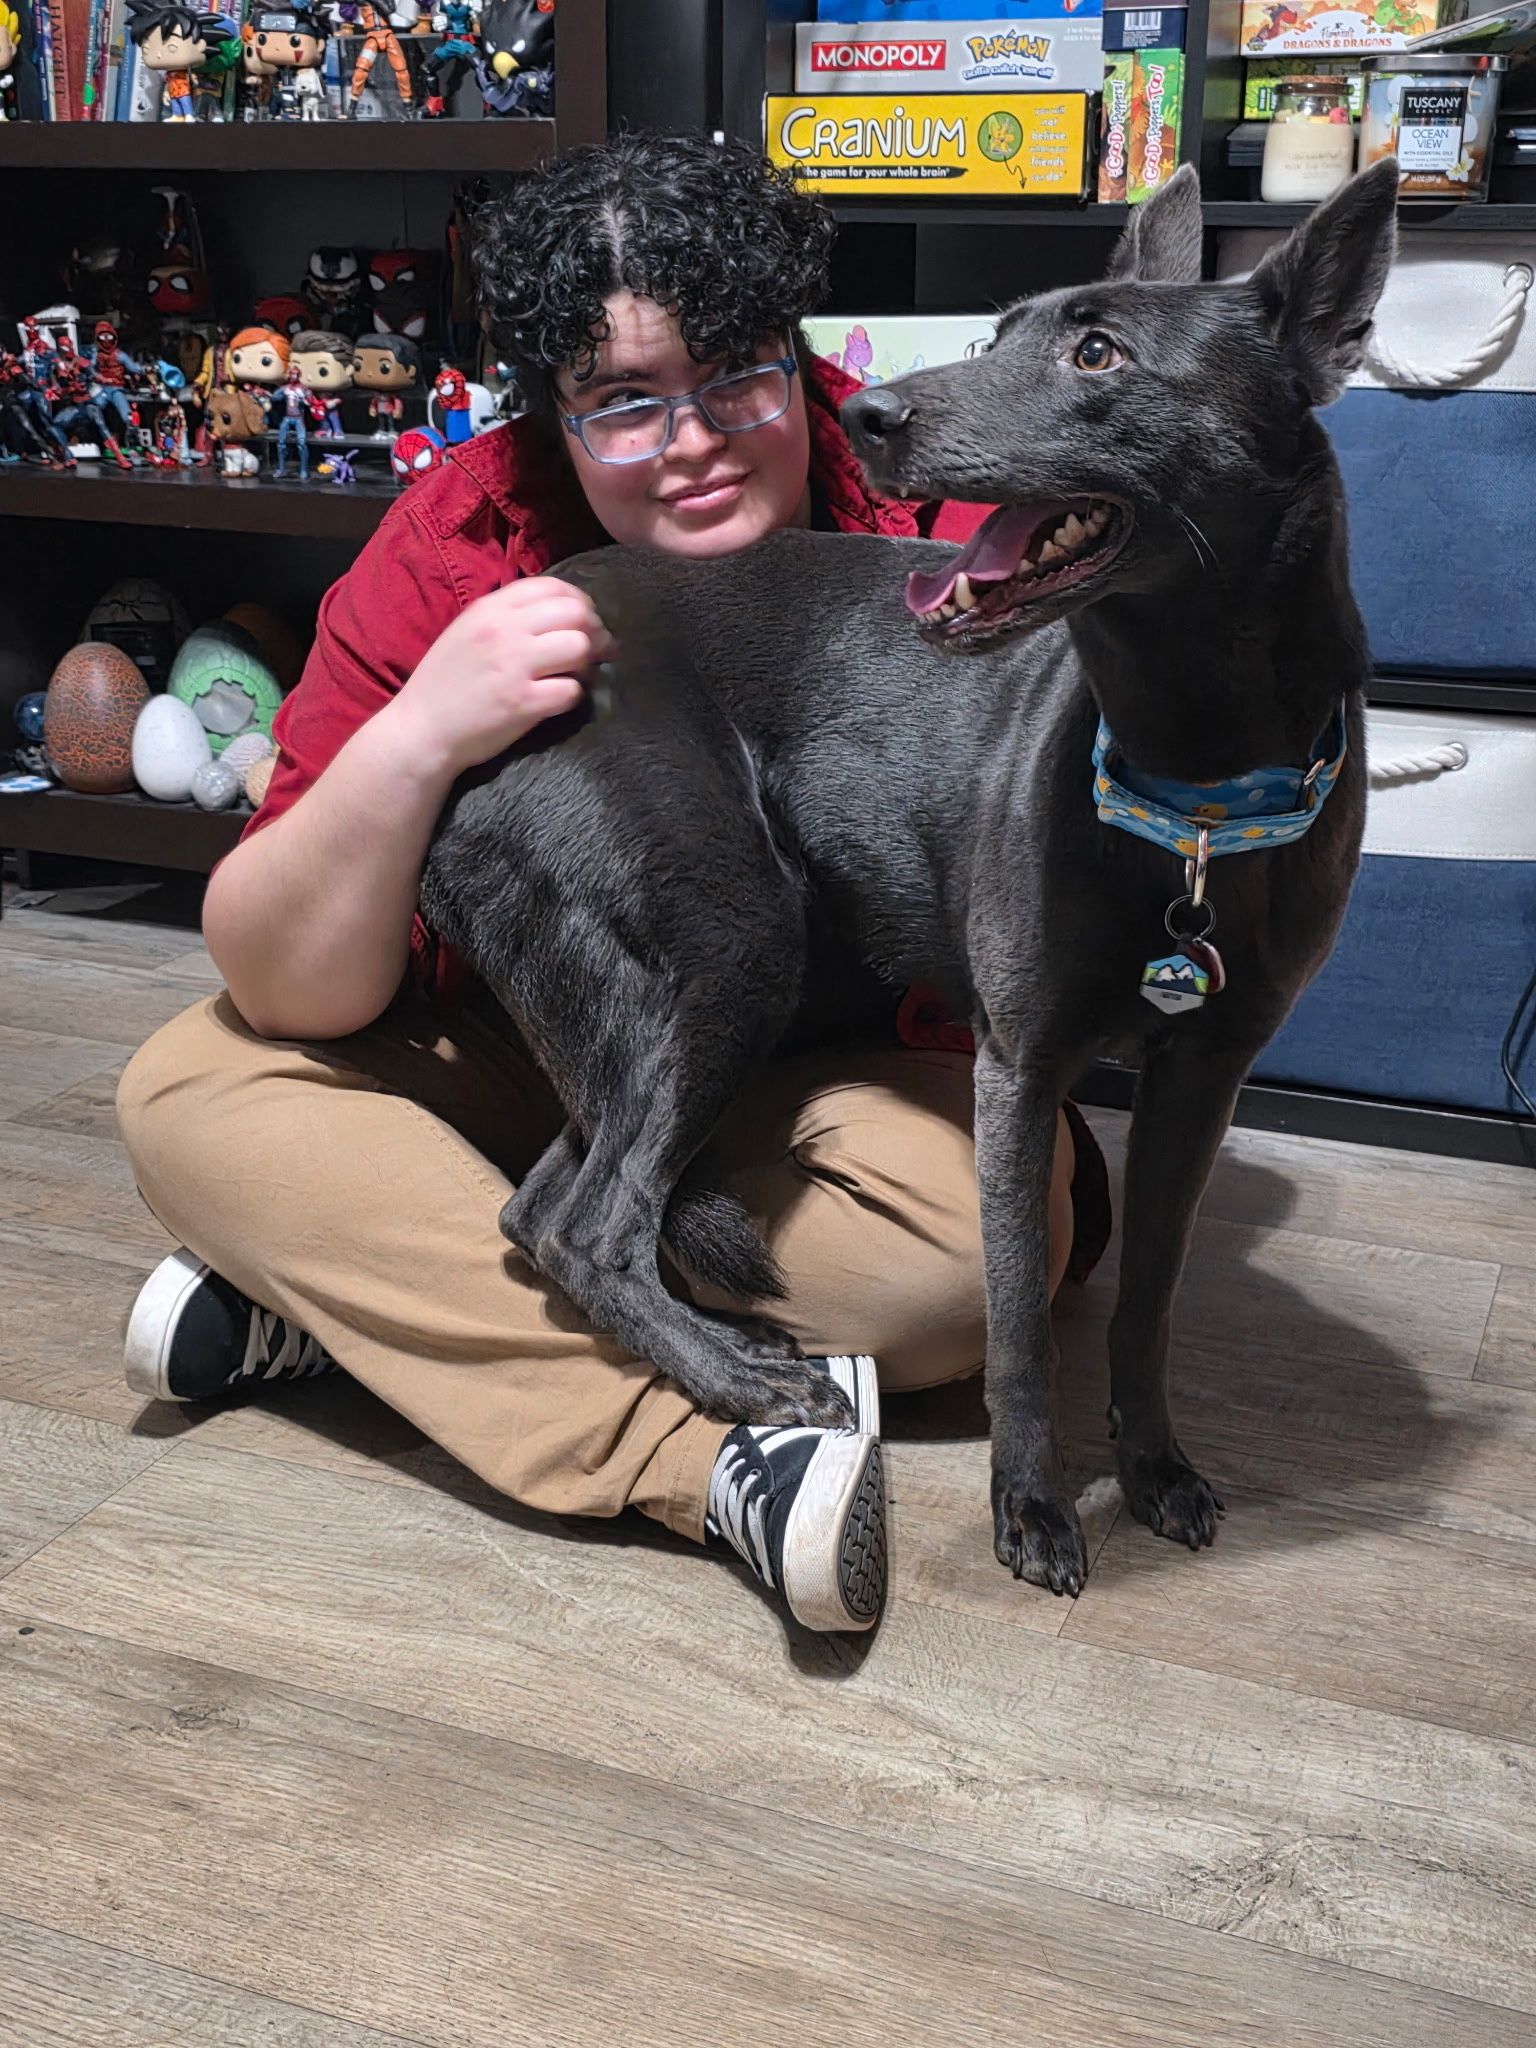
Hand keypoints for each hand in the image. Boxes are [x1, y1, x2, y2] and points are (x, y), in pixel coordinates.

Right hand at [384, 576, 613, 782]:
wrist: (421, 729)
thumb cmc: (444, 683)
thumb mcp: (467, 632)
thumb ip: (505, 616)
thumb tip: (553, 612)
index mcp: (490, 609)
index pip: (552, 586)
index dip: (578, 601)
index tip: (584, 620)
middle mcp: (505, 631)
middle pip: (575, 613)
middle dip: (594, 630)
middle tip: (597, 650)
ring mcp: (515, 666)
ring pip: (579, 646)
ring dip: (587, 662)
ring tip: (577, 674)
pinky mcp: (524, 702)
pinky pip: (571, 690)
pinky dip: (574, 695)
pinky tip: (560, 699)